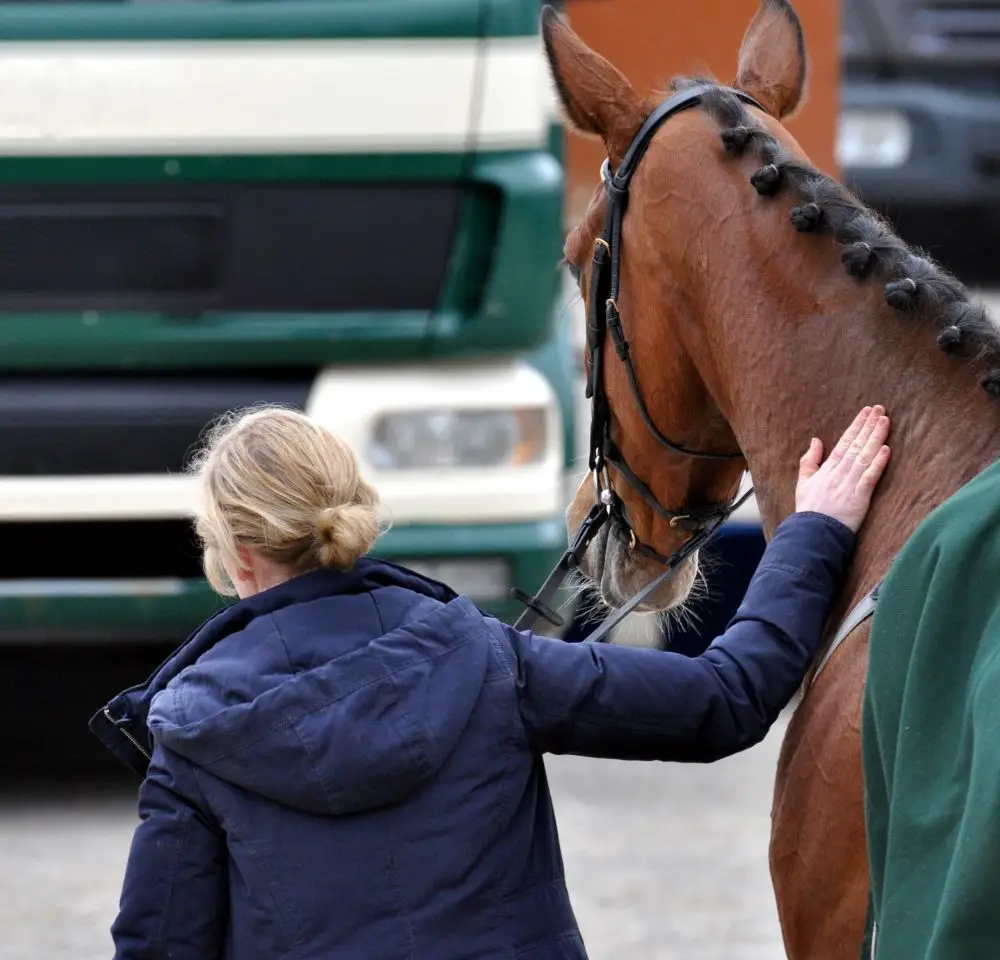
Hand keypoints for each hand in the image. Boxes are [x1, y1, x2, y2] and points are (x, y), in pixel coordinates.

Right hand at [795, 406, 890, 532]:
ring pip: (864, 456)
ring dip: (875, 437)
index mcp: (827, 468)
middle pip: (856, 444)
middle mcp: (839, 473)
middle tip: (880, 409)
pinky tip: (886, 449)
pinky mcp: (859, 497)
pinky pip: (870, 477)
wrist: (813, 533)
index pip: (844, 442)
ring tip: (885, 421)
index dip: (856, 426)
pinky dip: (878, 463)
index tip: (866, 412)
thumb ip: (809, 461)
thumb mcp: (802, 482)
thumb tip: (815, 440)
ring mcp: (849, 484)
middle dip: (868, 425)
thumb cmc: (809, 509)